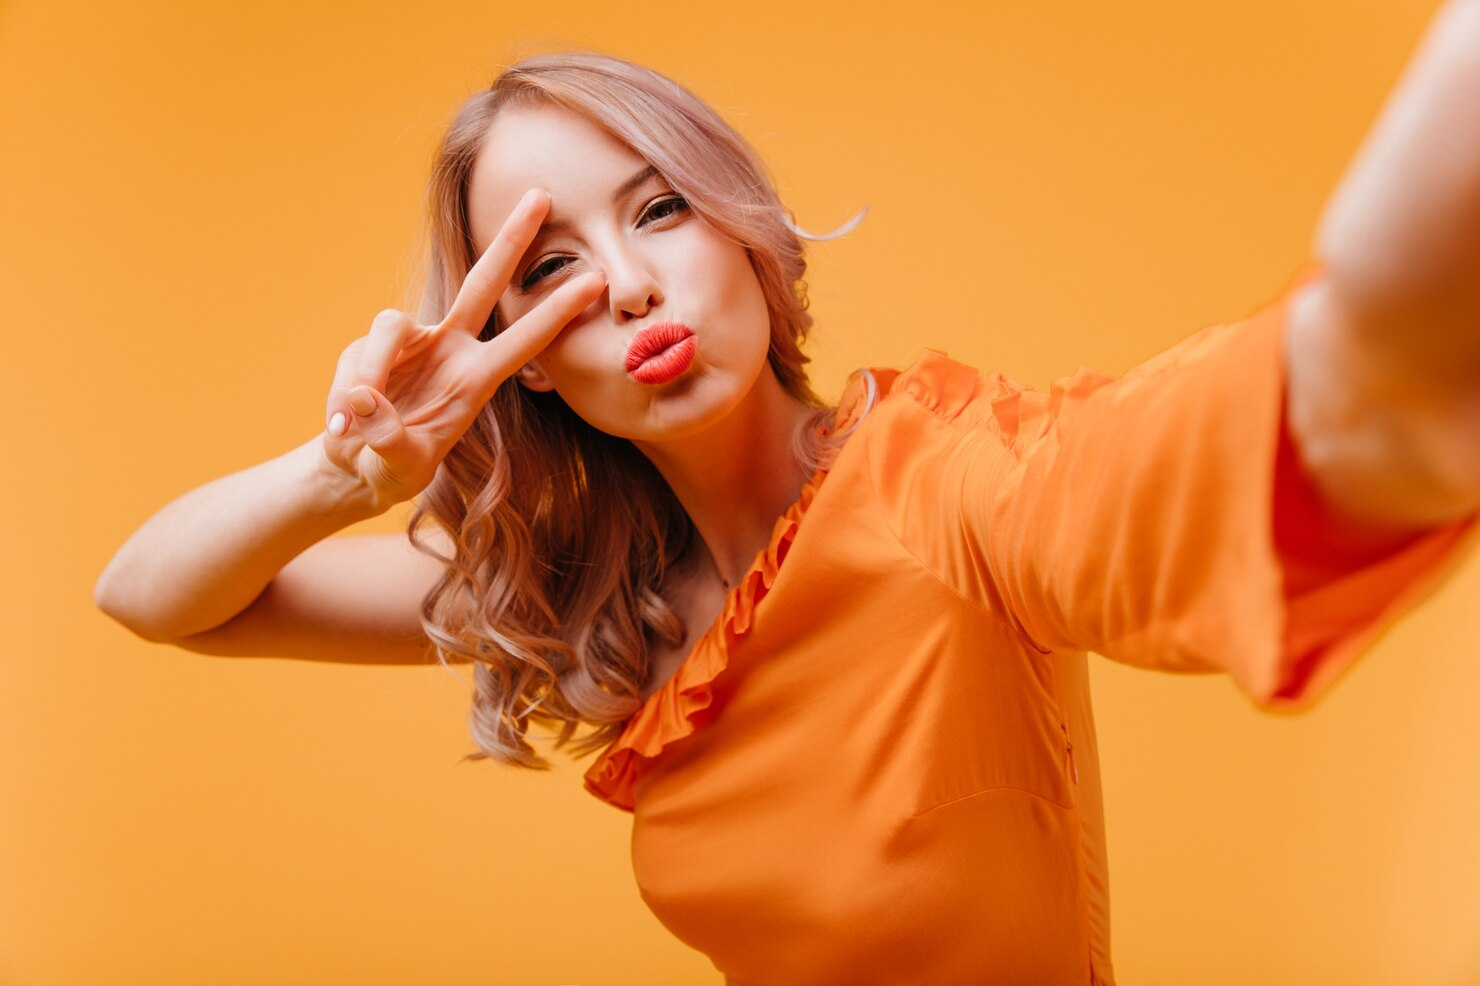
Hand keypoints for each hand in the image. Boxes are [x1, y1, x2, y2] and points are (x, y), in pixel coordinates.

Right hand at [319, 188, 605, 509]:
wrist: (355, 466)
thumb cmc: (393, 467)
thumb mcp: (398, 466)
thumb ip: (386, 436)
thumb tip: (365, 397)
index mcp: (476, 379)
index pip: (524, 339)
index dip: (557, 311)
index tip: (596, 282)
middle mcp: (450, 348)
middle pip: (482, 281)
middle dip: (511, 238)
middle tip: (542, 194)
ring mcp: (411, 341)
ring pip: (390, 327)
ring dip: (372, 372)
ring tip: (353, 422)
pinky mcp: (370, 343)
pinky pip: (357, 356)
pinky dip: (345, 394)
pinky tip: (342, 425)